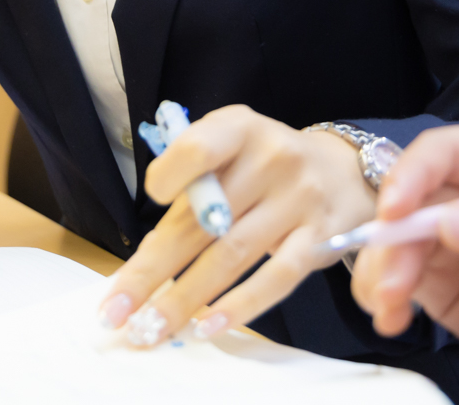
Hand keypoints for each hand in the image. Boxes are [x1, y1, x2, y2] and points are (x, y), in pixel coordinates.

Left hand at [99, 105, 374, 345]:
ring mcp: (299, 201)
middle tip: (115, 310)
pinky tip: (206, 327)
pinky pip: (276, 278)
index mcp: (240, 129)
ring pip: (232, 255)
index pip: (198, 149)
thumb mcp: (232, 147)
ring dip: (184, 298)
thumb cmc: (265, 164)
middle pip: (203, 220)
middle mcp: (272, 159)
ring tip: (149, 329)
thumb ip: (194, 184)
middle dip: (152, 270)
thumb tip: (145, 255)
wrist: (343, 172)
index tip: (151, 201)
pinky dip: (239, 306)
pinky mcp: (319, 240)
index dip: (169, 175)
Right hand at [350, 125, 458, 394]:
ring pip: (393, 242)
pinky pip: (396, 279)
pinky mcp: (442, 281)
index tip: (394, 212)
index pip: (443, 152)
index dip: (411, 176)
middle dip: (390, 238)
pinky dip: (384, 298)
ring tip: (392, 307)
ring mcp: (452, 239)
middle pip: (408, 200)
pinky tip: (394, 320)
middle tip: (393, 278)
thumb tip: (452, 222)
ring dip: (382, 272)